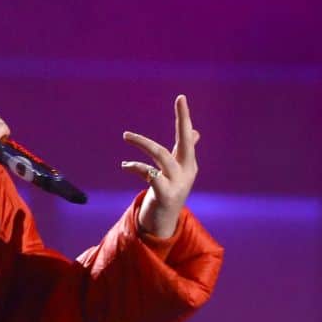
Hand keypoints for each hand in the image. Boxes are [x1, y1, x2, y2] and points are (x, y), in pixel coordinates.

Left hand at [122, 94, 199, 238]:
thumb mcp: (177, 171)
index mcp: (188, 163)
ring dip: (142, 143)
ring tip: (126, 135)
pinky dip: (136, 167)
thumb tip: (196, 132)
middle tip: (180, 99)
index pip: (187, 137)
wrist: (163, 223)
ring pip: (161, 155)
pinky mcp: (165, 195)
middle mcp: (186, 171)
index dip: (184, 118)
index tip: (181, 98)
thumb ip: (184, 151)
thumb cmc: (168, 192)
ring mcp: (177, 183)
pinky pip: (149, 174)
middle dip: (182, 120)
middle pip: (183, 141)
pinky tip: (125, 165)